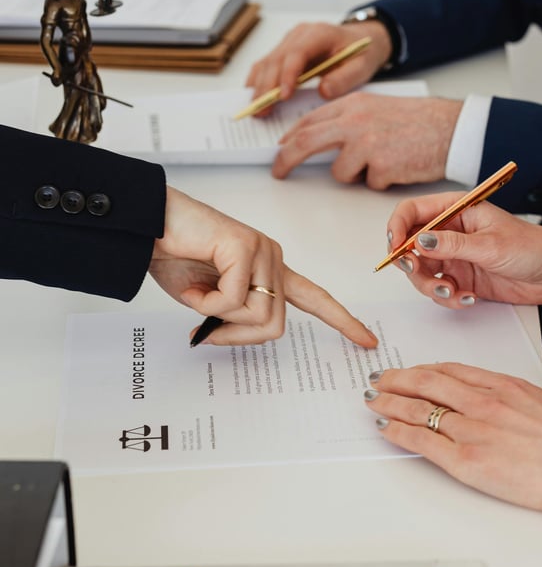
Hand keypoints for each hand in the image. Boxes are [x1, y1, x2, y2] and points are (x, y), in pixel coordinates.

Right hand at [148, 186, 377, 348]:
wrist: (147, 225)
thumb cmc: (174, 256)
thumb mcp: (206, 300)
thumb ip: (229, 317)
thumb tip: (225, 337)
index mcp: (270, 271)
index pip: (315, 299)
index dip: (341, 321)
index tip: (368, 341)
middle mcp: (273, 259)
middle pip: (274, 326)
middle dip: (235, 336)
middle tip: (204, 330)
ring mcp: (263, 251)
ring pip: (258, 316)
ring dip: (218, 318)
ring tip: (196, 293)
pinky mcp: (245, 247)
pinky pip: (233, 300)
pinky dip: (205, 302)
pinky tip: (192, 284)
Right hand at [245, 21, 390, 111]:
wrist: (360, 40)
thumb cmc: (361, 53)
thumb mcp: (362, 67)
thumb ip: (345, 78)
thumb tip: (323, 92)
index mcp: (320, 34)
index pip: (297, 52)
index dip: (287, 74)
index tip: (283, 96)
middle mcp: (300, 34)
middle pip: (276, 59)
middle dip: (268, 86)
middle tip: (262, 110)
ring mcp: (289, 41)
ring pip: (267, 62)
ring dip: (259, 86)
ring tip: (257, 109)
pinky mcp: (284, 51)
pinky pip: (266, 65)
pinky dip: (258, 81)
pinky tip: (254, 97)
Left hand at [273, 93, 461, 188]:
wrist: (451, 129)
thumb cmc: (418, 121)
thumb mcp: (376, 109)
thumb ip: (347, 119)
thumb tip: (319, 138)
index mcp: (352, 104)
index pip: (309, 121)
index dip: (290, 138)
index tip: (280, 149)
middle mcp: (355, 122)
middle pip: (306, 142)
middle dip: (286, 159)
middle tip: (279, 172)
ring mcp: (367, 144)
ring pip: (340, 173)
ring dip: (356, 175)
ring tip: (383, 161)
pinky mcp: (381, 167)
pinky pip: (368, 184)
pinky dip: (381, 181)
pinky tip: (399, 166)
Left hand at [365, 363, 541, 531]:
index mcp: (507, 385)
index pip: (453, 370)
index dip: (427, 370)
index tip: (413, 371)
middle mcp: (485, 401)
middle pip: (428, 382)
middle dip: (398, 380)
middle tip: (380, 379)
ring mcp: (474, 429)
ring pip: (419, 408)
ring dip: (390, 403)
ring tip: (373, 401)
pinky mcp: (469, 461)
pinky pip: (423, 442)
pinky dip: (399, 432)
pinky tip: (385, 428)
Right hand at [386, 192, 541, 330]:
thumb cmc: (532, 247)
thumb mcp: (490, 245)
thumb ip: (452, 245)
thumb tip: (419, 241)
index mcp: (456, 210)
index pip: (412, 211)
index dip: (397, 226)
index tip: (395, 246)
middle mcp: (450, 232)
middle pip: (410, 244)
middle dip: (409, 262)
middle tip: (418, 272)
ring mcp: (454, 256)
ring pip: (421, 271)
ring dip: (430, 286)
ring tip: (451, 292)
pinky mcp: (461, 278)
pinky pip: (439, 290)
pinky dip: (447, 298)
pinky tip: (467, 298)